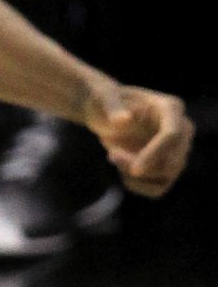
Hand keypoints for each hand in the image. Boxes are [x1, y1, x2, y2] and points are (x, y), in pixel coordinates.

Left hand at [85, 83, 192, 197]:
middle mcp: (182, 129)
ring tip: (113, 156)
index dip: (155, 154)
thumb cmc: (104, 101)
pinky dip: (138, 186)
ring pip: (166, 176)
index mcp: (171, 108)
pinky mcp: (168, 166)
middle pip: (173, 161)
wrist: (105, 114)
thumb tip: (123, 120)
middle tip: (111, 156)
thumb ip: (112, 107)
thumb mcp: (102, 99)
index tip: (134, 170)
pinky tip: (122, 170)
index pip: (172, 135)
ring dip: (136, 176)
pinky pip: (159, 188)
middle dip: (139, 166)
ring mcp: (178, 149)